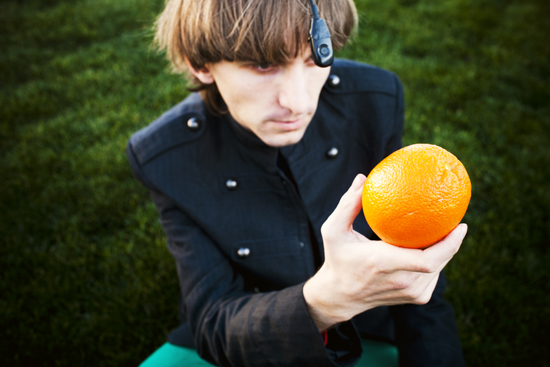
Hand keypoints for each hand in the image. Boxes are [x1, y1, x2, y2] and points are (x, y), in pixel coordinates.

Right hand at [303, 174, 466, 330]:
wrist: (340, 296)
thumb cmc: (337, 259)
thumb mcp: (333, 231)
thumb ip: (347, 205)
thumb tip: (362, 179)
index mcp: (383, 263)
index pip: (427, 259)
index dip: (449, 244)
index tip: (460, 225)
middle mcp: (401, 281)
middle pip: (439, 262)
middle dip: (452, 242)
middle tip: (456, 222)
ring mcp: (410, 293)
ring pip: (439, 269)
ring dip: (445, 251)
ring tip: (446, 231)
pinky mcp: (415, 298)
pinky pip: (433, 276)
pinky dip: (437, 262)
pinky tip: (434, 247)